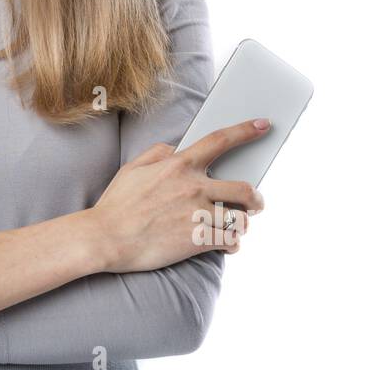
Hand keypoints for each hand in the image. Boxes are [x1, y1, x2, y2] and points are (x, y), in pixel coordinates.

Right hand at [87, 118, 270, 273]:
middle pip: (245, 189)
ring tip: (234, 228)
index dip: (245, 131)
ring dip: (242, 224)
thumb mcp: (131, 168)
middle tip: (255, 203)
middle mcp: (193, 187)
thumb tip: (175, 148)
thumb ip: (157, 153)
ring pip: (241, 219)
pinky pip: (231, 241)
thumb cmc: (116, 205)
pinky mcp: (198, 240)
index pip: (219, 140)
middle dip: (256, 198)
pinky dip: (232, 244)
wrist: (106, 238)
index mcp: (178, 165)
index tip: (263, 125)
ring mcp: (197, 215)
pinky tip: (225, 245)